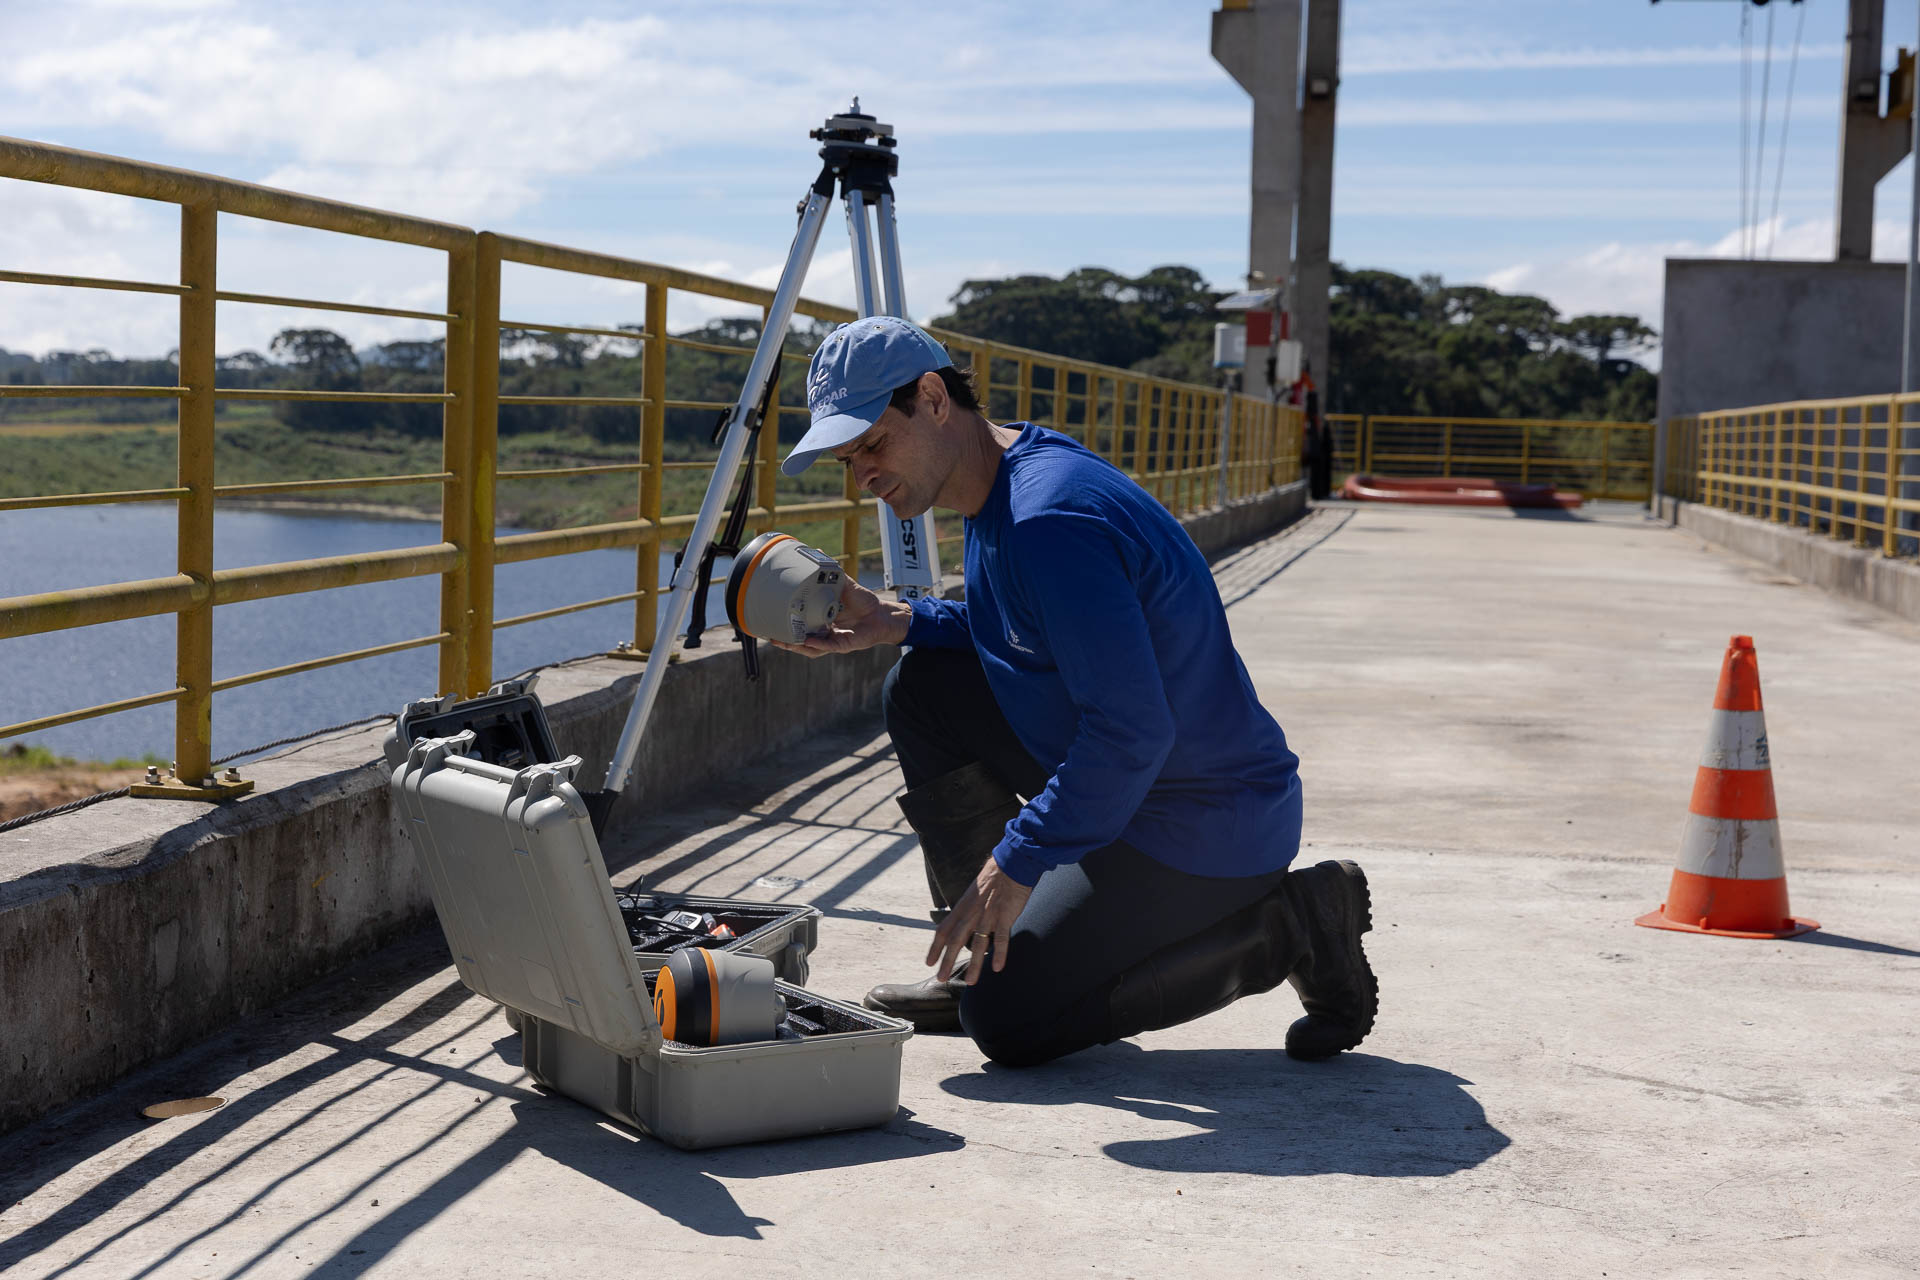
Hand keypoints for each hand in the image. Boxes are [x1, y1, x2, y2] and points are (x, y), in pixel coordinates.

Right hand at [766, 577, 910, 657]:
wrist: (883, 614)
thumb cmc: (865, 602)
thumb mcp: (844, 585)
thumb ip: (831, 572)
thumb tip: (819, 553)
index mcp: (822, 622)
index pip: (800, 627)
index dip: (786, 627)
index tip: (772, 623)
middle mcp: (825, 634)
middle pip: (801, 641)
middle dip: (785, 641)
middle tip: (771, 636)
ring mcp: (833, 641)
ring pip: (811, 648)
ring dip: (796, 646)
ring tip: (782, 642)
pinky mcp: (844, 645)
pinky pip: (827, 646)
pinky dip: (817, 644)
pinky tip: (807, 641)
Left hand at [927, 857, 1033, 985]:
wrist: (1011, 864)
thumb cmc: (993, 878)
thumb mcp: (973, 892)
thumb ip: (967, 910)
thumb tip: (963, 924)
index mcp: (962, 907)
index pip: (943, 930)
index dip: (935, 947)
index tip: (929, 962)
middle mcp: (972, 912)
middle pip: (956, 940)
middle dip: (947, 961)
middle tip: (941, 978)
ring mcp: (988, 915)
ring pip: (978, 944)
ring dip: (974, 965)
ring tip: (971, 982)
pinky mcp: (1005, 915)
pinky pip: (1001, 938)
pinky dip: (1000, 953)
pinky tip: (998, 967)